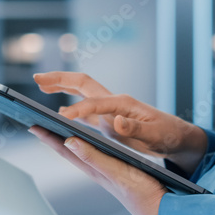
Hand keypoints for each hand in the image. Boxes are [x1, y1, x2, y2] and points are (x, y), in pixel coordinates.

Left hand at [28, 126, 164, 214]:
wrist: (161, 210)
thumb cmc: (142, 194)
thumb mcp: (117, 172)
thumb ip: (94, 157)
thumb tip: (70, 142)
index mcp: (95, 169)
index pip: (66, 150)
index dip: (49, 137)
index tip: (33, 125)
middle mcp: (97, 170)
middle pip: (69, 151)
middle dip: (54, 137)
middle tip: (39, 124)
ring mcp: (107, 172)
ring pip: (82, 153)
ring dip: (68, 141)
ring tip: (57, 131)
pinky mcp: (118, 173)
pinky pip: (96, 156)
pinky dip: (88, 147)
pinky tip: (89, 144)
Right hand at [33, 71, 208, 174]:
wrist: (177, 137)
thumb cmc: (169, 134)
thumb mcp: (155, 134)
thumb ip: (136, 128)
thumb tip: (116, 122)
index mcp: (123, 104)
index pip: (95, 103)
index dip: (78, 111)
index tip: (62, 118)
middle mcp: (114, 102)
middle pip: (82, 83)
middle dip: (60, 79)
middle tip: (37, 77)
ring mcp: (110, 110)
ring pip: (81, 92)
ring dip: (61, 87)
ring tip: (40, 85)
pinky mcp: (109, 120)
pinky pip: (85, 109)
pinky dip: (69, 107)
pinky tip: (59, 114)